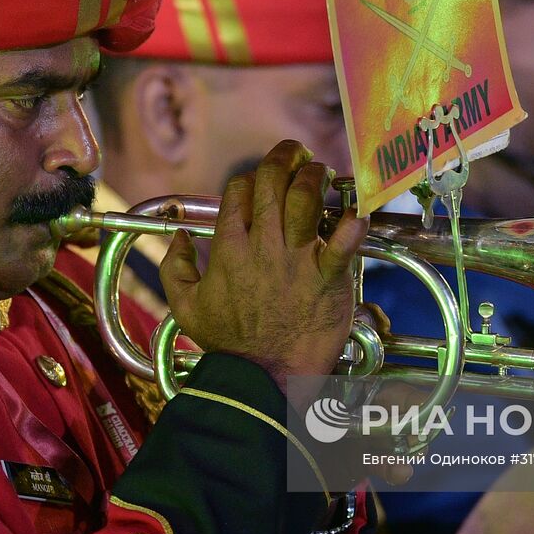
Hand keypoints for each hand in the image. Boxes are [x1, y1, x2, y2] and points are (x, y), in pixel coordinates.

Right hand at [159, 140, 368, 409]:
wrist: (263, 380)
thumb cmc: (228, 346)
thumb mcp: (185, 308)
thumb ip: (175, 269)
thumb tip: (179, 239)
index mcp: (229, 249)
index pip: (239, 190)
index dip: (251, 177)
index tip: (262, 179)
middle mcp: (263, 247)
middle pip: (273, 182)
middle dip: (286, 158)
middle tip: (297, 153)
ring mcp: (296, 261)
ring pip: (306, 199)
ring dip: (315, 177)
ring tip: (321, 173)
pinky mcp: (327, 279)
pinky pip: (344, 242)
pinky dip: (354, 223)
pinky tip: (358, 210)